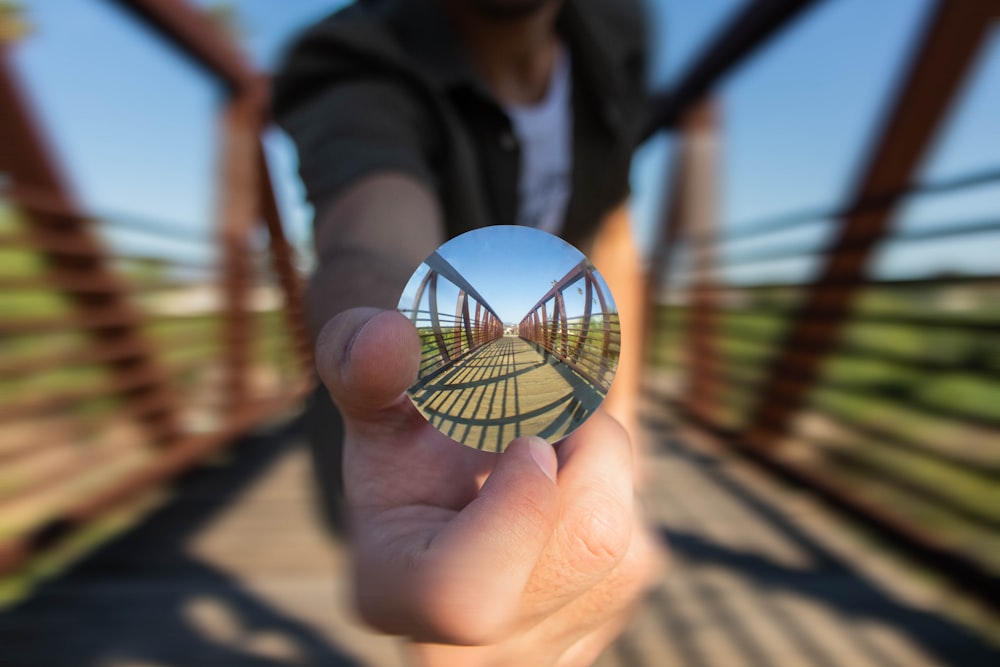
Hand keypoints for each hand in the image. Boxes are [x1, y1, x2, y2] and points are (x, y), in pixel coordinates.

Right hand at [316, 308, 663, 666]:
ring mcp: (549, 646)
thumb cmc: (404, 460)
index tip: (526, 440)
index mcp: (399, 595)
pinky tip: (566, 483)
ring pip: (624, 544)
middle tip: (558, 402)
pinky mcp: (602, 627)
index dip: (518, 505)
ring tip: (549, 445)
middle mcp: (477, 648)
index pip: (470, 594)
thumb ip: (364, 368)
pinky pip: (639, 551)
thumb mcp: (373, 410)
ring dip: (604, 465)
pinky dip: (616, 491)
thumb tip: (384, 333)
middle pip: (588, 543)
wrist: (443, 522)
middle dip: (590, 446)